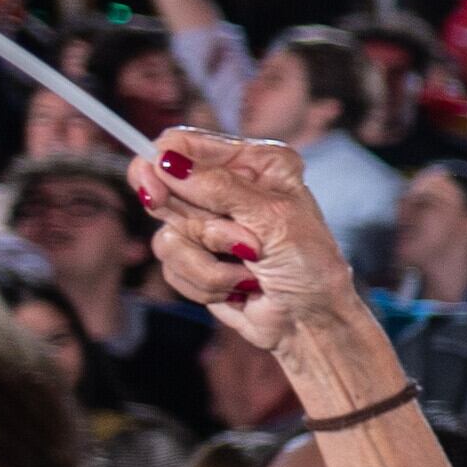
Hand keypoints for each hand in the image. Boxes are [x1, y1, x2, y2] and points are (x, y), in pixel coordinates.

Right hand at [136, 130, 364, 368]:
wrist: (310, 321)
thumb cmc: (310, 266)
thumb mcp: (273, 219)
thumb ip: (219, 188)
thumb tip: (166, 161)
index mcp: (254, 163)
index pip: (184, 144)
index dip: (160, 163)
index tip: (156, 190)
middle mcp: (226, 187)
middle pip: (162, 187)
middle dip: (195, 224)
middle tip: (234, 243)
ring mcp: (207, 224)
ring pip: (166, 235)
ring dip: (209, 262)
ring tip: (249, 266)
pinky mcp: (195, 258)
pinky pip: (171, 266)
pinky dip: (205, 282)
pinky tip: (239, 287)